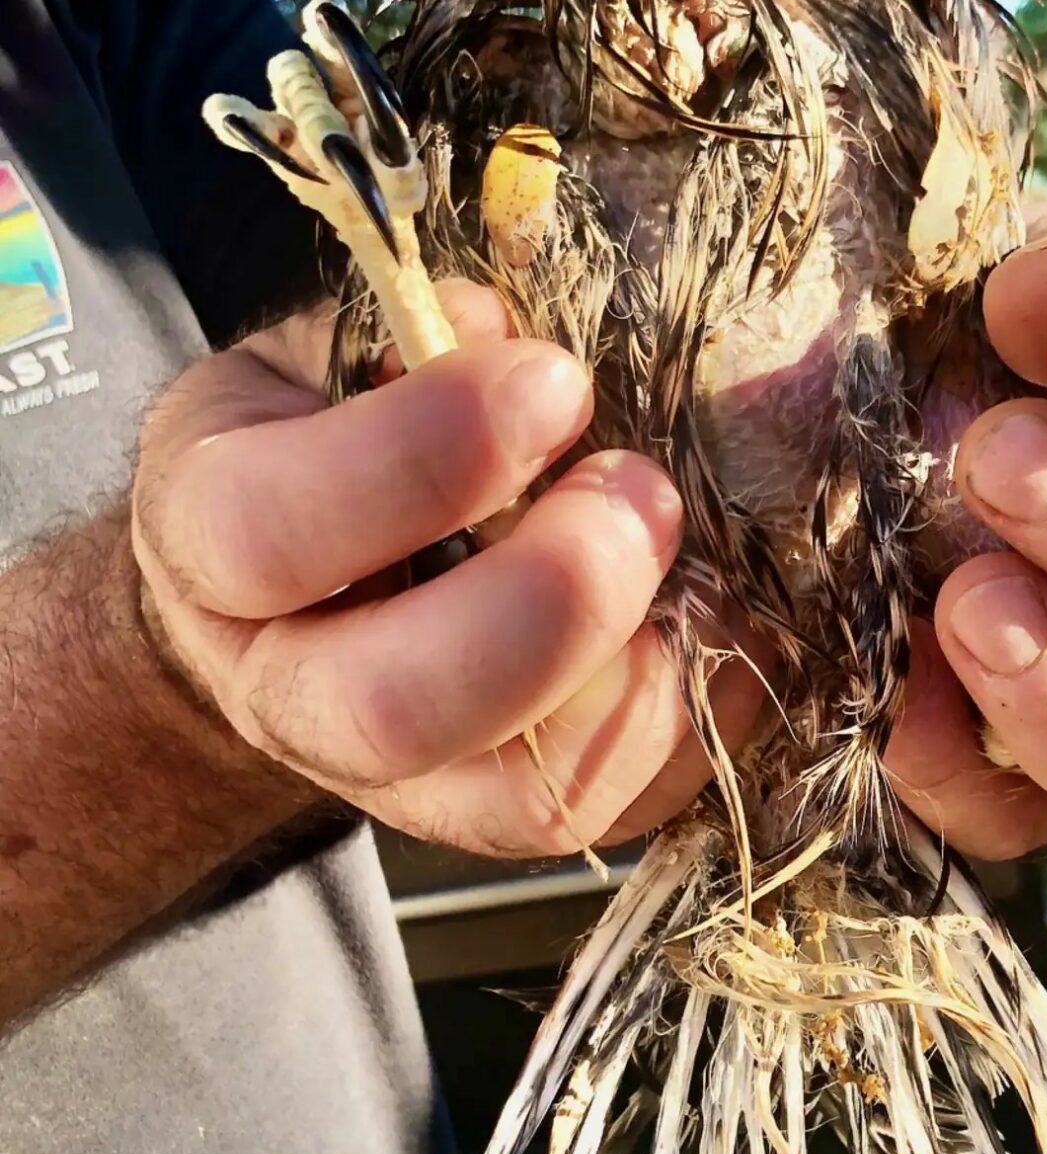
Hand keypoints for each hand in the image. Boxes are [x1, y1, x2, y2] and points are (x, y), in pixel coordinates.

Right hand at [132, 290, 758, 856]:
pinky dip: (697, 718)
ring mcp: (396, 786)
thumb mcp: (333, 348)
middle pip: (396, 708)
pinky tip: (727, 621)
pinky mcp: (506, 820)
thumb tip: (508, 333)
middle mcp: (285, 694)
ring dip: (643, 672)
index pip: (277, 532)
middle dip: (550, 601)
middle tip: (643, 490)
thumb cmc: (332, 431)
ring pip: (522, 793)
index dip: (428, 457)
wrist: (298, 587)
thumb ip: (415, 333)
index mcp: (212, 540)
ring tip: (703, 557)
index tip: (553, 380)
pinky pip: (615, 809)